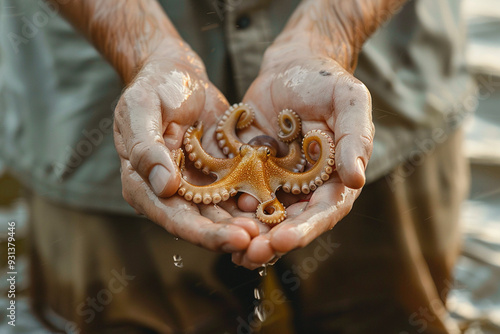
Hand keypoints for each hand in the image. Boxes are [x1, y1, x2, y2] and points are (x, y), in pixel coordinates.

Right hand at [113, 39, 258, 251]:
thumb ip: (146, 147)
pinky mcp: (221, 174)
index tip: (235, 238)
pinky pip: (238, 191)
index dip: (203, 233)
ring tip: (276, 230)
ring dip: (247, 223)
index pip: (173, 217)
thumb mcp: (141, 109)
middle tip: (263, 240)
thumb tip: (164, 186)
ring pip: (224, 213)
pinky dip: (256, 200)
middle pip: (202, 223)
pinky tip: (279, 207)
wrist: (178, 72)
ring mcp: (198, 185)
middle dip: (232, 234)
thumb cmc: (153, 87)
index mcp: (144, 185)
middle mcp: (171, 193)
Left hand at [232, 48, 373, 268]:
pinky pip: (238, 192)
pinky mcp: (250, 170)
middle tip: (251, 254)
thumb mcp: (349, 101)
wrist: (292, 65)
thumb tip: (357, 178)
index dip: (305, 228)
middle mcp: (304, 187)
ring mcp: (275, 181)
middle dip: (271, 240)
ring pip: (262, 214)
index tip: (284, 240)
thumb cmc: (326, 81)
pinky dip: (228, 208)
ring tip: (230, 247)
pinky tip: (213, 219)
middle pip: (290, 221)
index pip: (323, 211)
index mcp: (334, 178)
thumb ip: (354, 138)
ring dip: (247, 233)